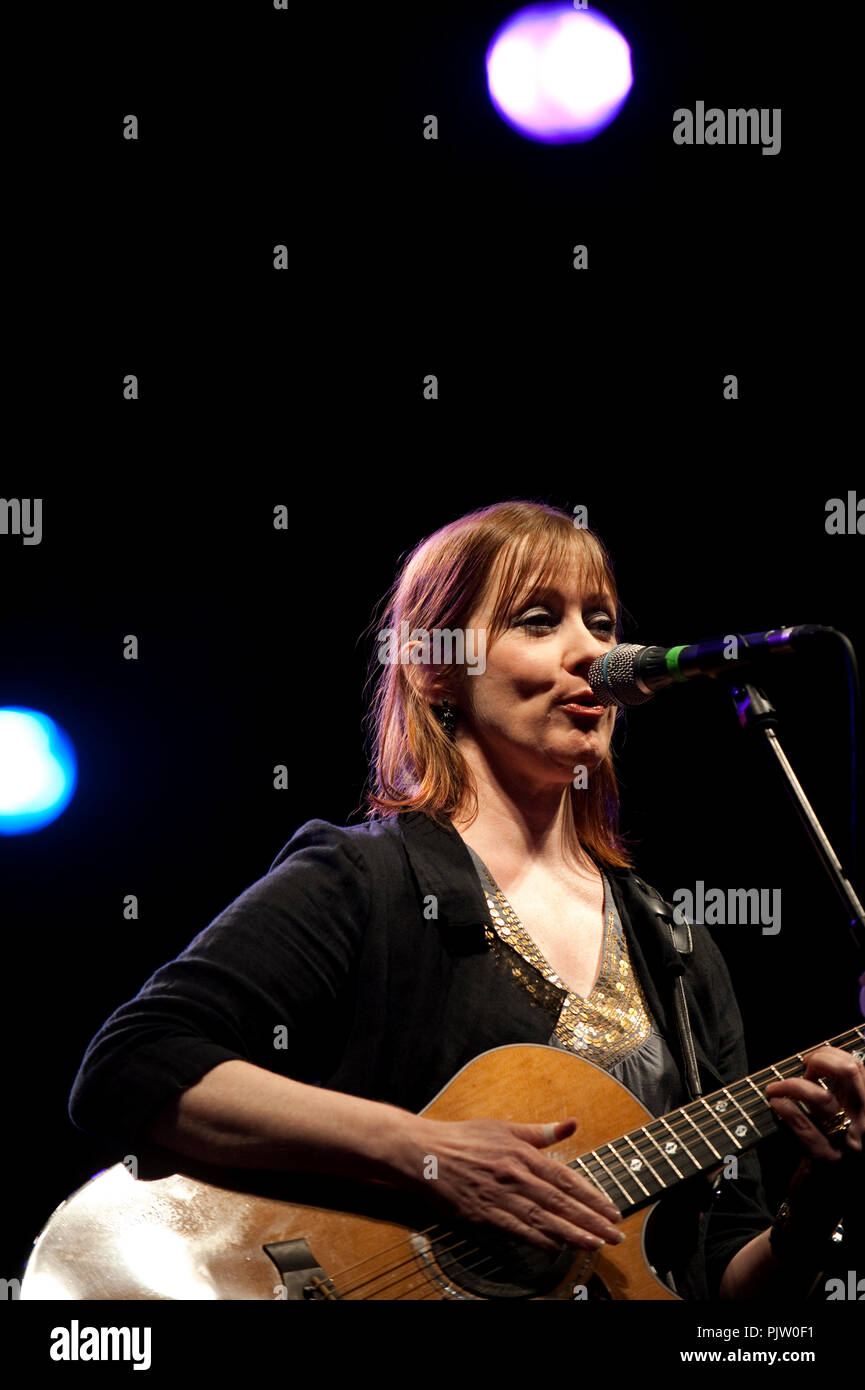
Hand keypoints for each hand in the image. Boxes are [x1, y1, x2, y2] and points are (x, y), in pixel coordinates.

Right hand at [405, 1115, 623, 1251]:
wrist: (425, 1153)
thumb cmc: (464, 1138)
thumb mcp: (505, 1128)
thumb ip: (541, 1132)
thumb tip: (571, 1124)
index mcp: (523, 1153)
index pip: (565, 1178)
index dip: (591, 1196)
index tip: (611, 1209)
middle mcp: (516, 1175)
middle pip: (560, 1201)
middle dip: (590, 1219)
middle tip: (614, 1235)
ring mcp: (500, 1196)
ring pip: (543, 1218)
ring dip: (571, 1233)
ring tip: (595, 1244)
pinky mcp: (483, 1214)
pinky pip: (516, 1230)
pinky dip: (537, 1239)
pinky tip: (555, 1248)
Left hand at [765, 1044, 864, 1162]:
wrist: (827, 1207)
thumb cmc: (832, 1157)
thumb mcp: (845, 1123)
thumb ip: (839, 1096)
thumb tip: (815, 1063)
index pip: (858, 1067)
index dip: (832, 1055)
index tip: (811, 1061)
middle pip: (848, 1072)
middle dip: (820, 1059)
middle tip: (801, 1067)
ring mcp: (848, 1144)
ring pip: (822, 1097)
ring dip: (792, 1084)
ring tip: (776, 1088)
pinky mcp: (827, 1162)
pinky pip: (803, 1127)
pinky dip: (785, 1109)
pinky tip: (775, 1104)